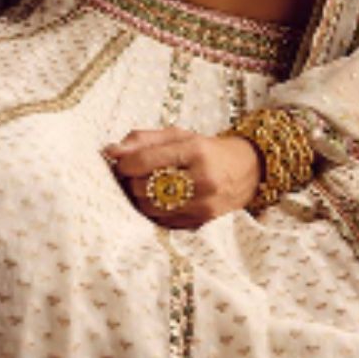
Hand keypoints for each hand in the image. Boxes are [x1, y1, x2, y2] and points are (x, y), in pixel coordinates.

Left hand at [103, 126, 262, 228]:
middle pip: (143, 187)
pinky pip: (163, 221)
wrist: (248, 170)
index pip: (144, 161)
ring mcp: (204, 204)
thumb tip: (110, 151)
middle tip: (135, 175)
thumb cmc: (206, 149)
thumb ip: (142, 139)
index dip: (124, 164)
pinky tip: (162, 200)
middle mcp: (202, 179)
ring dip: (140, 198)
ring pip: (150, 208)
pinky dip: (155, 211)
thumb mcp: (178, 135)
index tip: (121, 164)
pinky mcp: (204, 222)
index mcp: (195, 150)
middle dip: (132, 181)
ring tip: (148, 187)